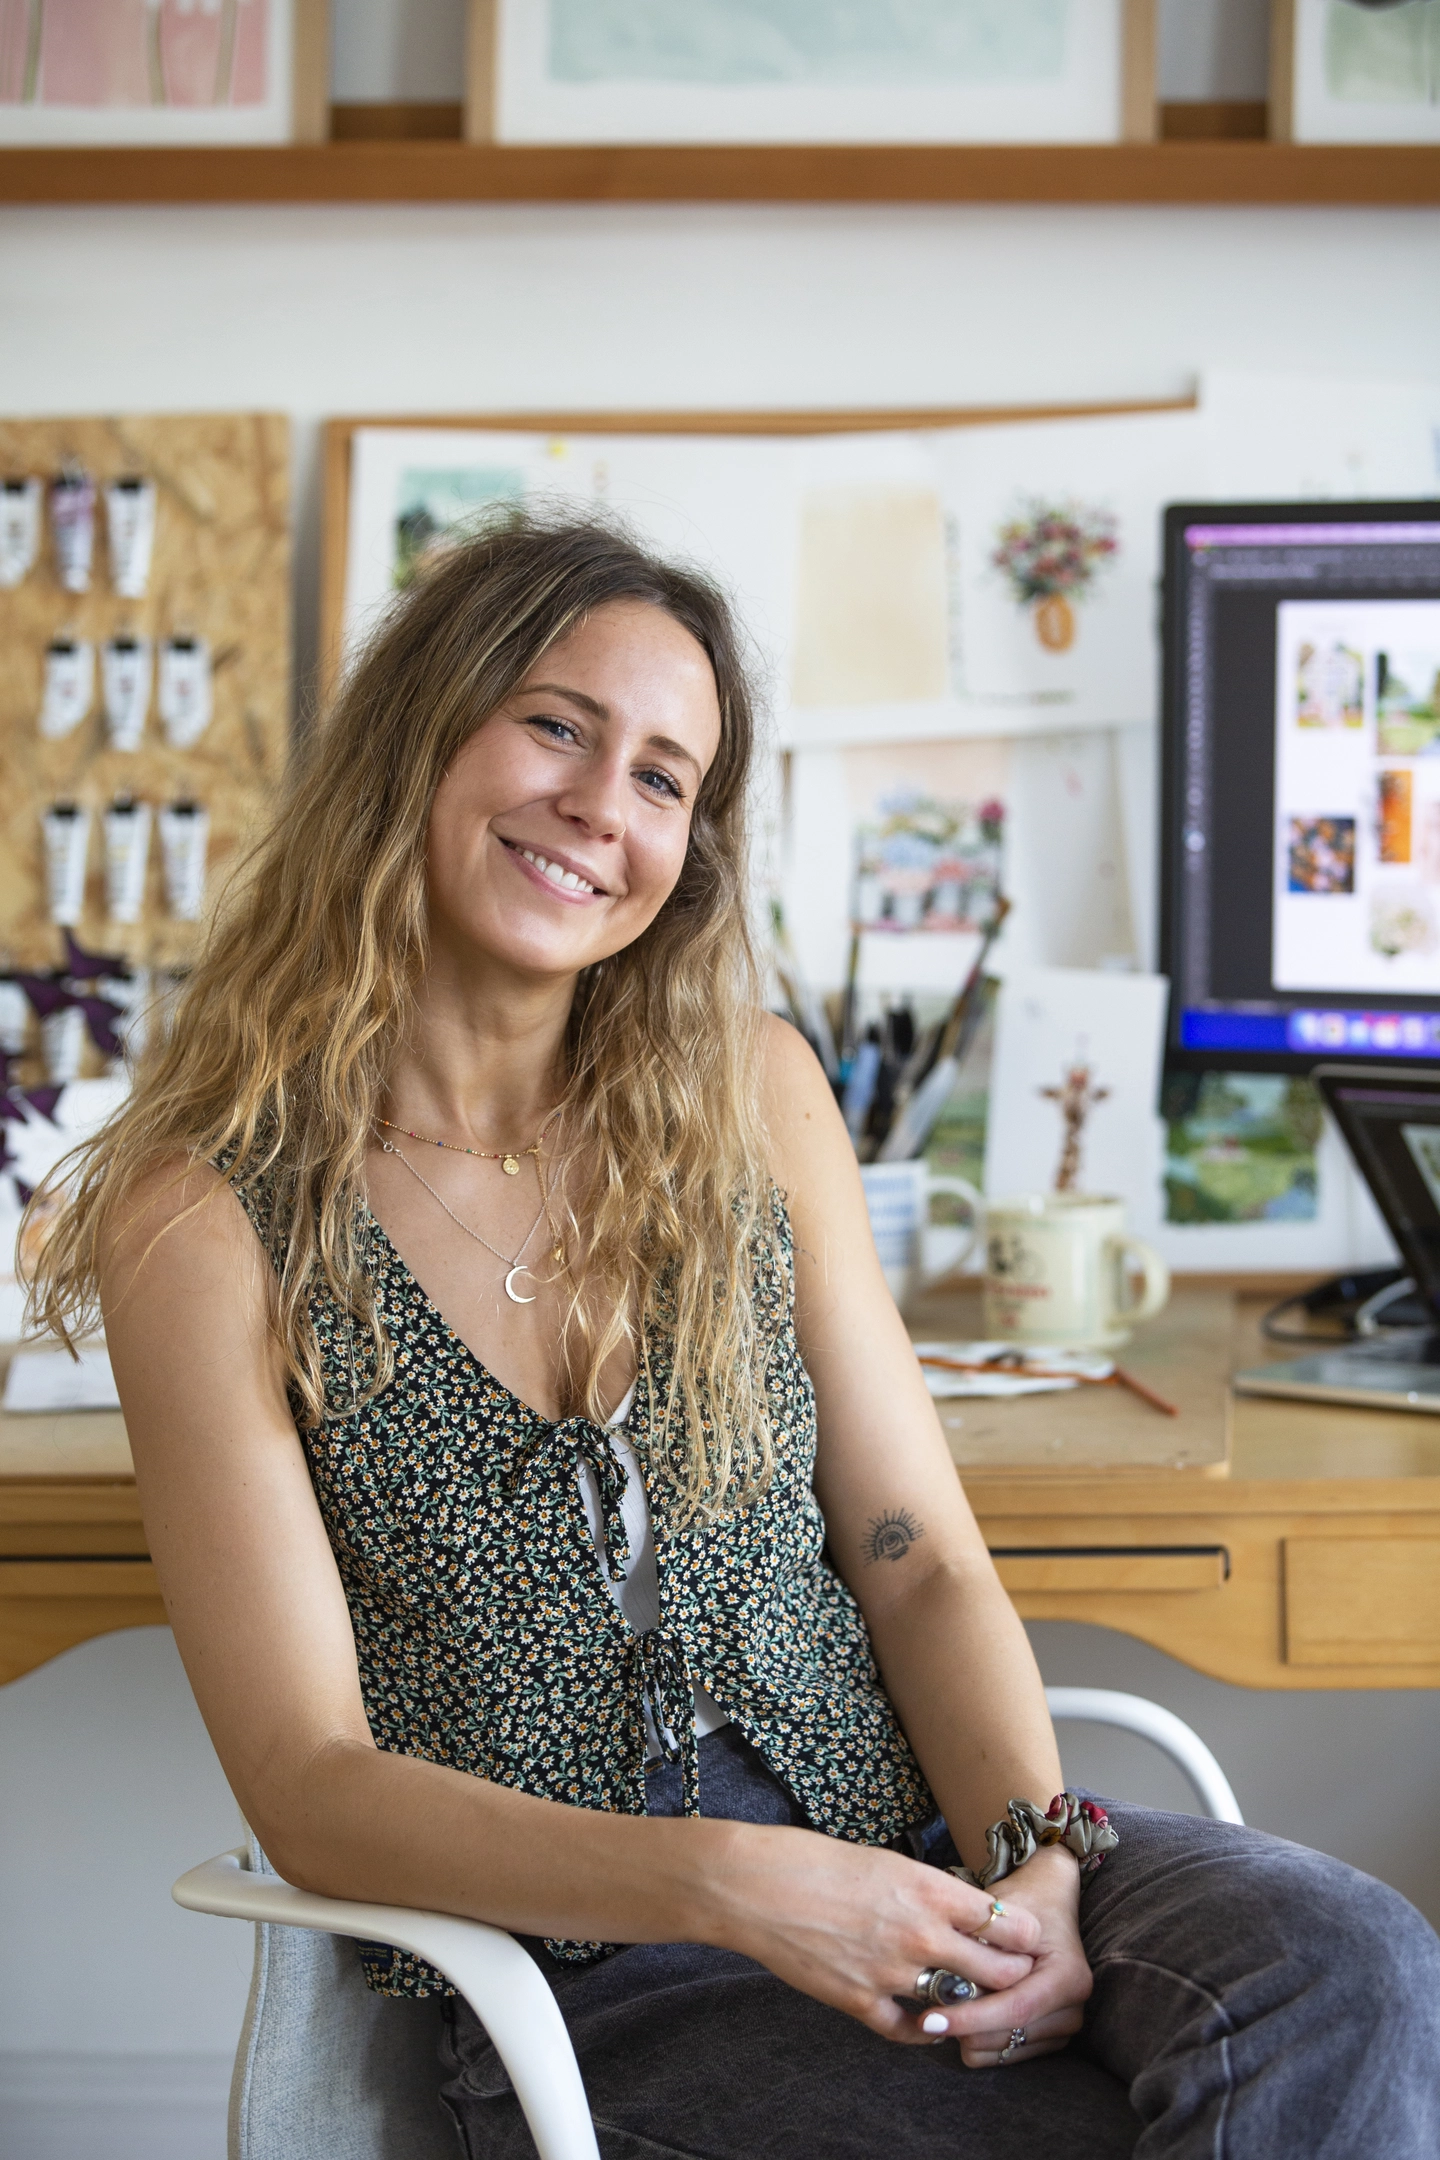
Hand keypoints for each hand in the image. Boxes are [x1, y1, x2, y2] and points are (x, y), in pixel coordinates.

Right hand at [704, 1819, 1043, 2045]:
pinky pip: (910, 2030)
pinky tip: (928, 2020)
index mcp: (929, 1889)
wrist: (757, 1886)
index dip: (1023, 1934)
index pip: (1005, 1922)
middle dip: (1011, 1974)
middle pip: (997, 1970)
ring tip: (974, 1997)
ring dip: (968, 2002)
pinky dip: (923, 2027)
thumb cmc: (816, 1861)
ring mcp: (891, 1974)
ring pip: (958, 2003)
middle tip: (1013, 1973)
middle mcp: (920, 1935)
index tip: (1027, 1937)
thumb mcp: (886, 1861)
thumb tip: (959, 1910)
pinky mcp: (860, 2003)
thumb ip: (927, 1890)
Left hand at [929, 1845, 1092, 2067]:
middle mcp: (1073, 2008)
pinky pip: (1005, 2056)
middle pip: (1008, 2035)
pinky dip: (981, 2040)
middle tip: (928, 2010)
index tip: (929, 2020)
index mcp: (1068, 1977)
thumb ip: (978, 1947)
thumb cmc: (1023, 1902)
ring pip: (1003, 2051)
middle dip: (965, 2026)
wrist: (1049, 1900)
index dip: (971, 2018)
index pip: (1014, 2009)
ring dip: (972, 2034)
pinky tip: (967, 2015)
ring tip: (951, 2004)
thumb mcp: (1000, 1913)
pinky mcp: (1051, 2038)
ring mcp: (1065, 2027)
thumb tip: (945, 1983)